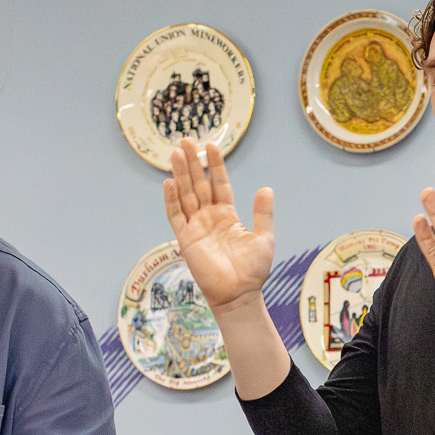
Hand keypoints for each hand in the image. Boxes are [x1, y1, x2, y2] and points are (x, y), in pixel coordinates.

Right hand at [163, 138, 275, 311]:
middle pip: (198, 184)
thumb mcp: (264, 238)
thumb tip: (265, 188)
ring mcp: (196, 227)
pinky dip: (171, 199)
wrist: (240, 294)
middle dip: (193, 163)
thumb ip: (263, 214)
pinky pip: (176, 215)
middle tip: (186, 139)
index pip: (219, 184)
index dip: (216, 165)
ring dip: (180, 174)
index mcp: (227, 215)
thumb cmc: (253, 271)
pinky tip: (169, 182)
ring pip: (185, 195)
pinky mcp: (186, 239)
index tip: (212, 145)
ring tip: (176, 153)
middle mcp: (209, 217)